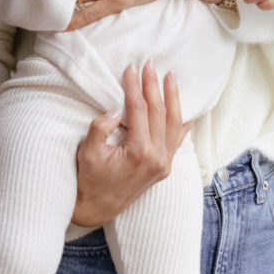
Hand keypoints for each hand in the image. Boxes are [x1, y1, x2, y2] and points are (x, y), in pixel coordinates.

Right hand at [72, 60, 189, 225]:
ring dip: (173, 98)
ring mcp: (163, 164)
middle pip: (160, 112)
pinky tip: (185, 109)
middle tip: (151, 64)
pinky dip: (182, 122)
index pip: (139, 110)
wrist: (96, 209)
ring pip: (175, 124)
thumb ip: (100, 128)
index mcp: (138, 152)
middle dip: (154, 86)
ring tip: (171, 77)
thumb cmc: (89, 180)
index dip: (135, 86)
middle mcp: (157, 158)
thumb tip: (116, 110)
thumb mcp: (88, 153)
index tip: (131, 68)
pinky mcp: (164, 168)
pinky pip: (178, 140)